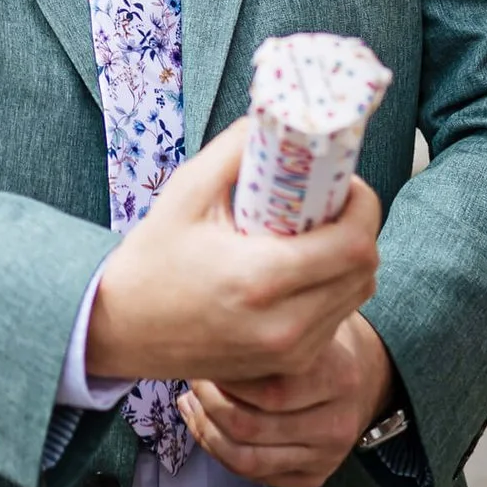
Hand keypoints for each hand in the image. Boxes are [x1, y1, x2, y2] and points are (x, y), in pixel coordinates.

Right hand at [86, 118, 380, 387]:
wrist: (122, 328)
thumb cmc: (152, 259)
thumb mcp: (186, 192)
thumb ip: (236, 151)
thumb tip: (279, 121)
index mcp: (260, 280)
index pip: (354, 244)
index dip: (361, 206)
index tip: (342, 183)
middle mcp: (283, 324)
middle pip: (364, 271)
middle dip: (357, 228)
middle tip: (327, 204)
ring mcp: (288, 352)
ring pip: (356, 296)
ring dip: (348, 260)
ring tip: (311, 236)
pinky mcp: (287, 365)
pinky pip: (335, 319)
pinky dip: (330, 289)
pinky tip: (299, 271)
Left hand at [179, 312, 394, 486]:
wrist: (367, 375)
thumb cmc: (322, 340)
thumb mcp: (309, 317)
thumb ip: (274, 317)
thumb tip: (209, 306)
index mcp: (339, 376)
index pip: (268, 390)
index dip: (223, 377)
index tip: (202, 353)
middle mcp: (337, 422)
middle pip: (249, 427)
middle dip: (208, 403)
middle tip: (193, 377)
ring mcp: (327, 454)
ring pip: (246, 459)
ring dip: (206, 430)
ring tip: (192, 402)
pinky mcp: (314, 475)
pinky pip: (253, 474)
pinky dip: (218, 450)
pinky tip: (205, 422)